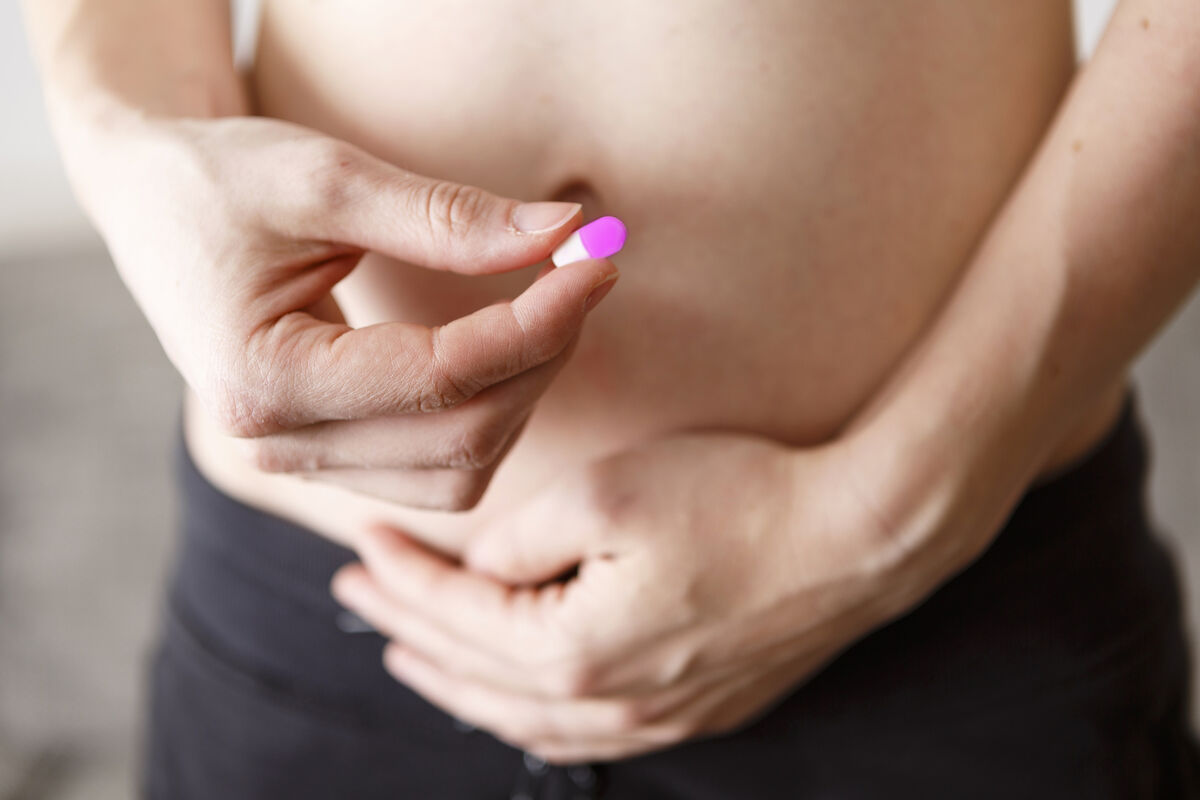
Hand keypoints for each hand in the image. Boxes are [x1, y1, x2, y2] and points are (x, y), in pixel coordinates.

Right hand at [71, 113, 618, 508]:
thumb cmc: (219, 179)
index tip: (596, 262)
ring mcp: (299, 459)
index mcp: (262, 378)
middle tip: (582, 274)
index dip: (537, 324)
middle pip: (462, 436)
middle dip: (542, 356)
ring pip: (457, 473)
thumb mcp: (324, 177)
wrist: (152, 202)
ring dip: (522, 397)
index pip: (441, 378)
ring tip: (548, 313)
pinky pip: (435, 473)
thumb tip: (563, 234)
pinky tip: (506, 356)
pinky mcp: (326, 456)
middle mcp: (276, 442)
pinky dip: (488, 421)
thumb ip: (445, 218)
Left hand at [332, 431, 938, 762]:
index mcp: (572, 653)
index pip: (456, 616)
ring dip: (458, 683)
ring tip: (411, 655)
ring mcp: (653, 719)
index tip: (360, 542)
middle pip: (475, 675)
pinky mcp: (691, 711)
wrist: (856, 538)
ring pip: (522, 717)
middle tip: (359, 595)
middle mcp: (606, 705)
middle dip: (408, 631)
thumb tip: (482, 563)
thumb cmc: (736, 502)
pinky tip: (512, 696)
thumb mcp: (605, 493)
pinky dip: (525, 711)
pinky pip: (581, 731)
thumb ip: (519, 536)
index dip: (401, 576)